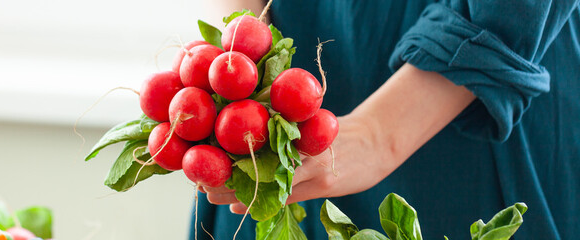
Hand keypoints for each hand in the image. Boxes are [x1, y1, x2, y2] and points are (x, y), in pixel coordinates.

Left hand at [204, 114, 398, 213]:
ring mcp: (313, 169)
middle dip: (226, 177)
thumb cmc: (340, 131)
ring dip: (237, 192)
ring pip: (267, 184)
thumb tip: (251, 137)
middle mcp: (302, 149)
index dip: (228, 154)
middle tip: (201, 182)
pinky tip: (240, 206)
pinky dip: (261, 202)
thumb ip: (285, 131)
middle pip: (256, 166)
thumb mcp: (312, 125)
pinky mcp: (323, 185)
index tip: (205, 157)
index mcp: (297, 131)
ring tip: (212, 195)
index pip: (256, 144)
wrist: (378, 141)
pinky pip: (286, 197)